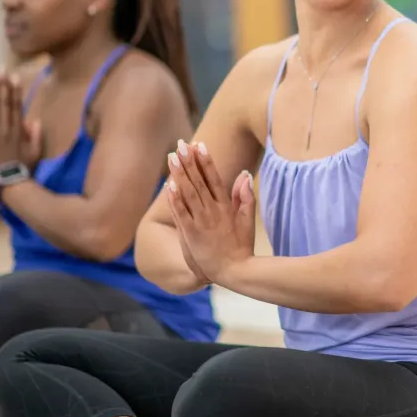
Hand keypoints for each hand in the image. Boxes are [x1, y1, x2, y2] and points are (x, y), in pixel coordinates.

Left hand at [0, 71, 41, 189]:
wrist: (7, 187)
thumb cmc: (21, 171)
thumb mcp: (35, 154)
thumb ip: (36, 136)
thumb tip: (34, 120)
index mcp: (19, 132)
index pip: (17, 108)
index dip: (15, 92)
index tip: (14, 78)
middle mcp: (7, 130)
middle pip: (4, 105)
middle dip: (2, 87)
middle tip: (0, 70)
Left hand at [167, 139, 255, 285]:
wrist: (235, 272)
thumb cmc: (241, 247)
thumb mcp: (247, 220)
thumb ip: (245, 197)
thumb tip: (244, 174)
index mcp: (226, 207)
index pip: (214, 179)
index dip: (206, 161)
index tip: (200, 145)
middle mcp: (212, 211)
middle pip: (199, 182)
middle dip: (189, 162)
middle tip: (181, 144)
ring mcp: (201, 222)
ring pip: (189, 194)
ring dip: (179, 175)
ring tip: (172, 157)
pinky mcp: (192, 235)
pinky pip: (182, 214)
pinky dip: (175, 200)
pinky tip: (169, 186)